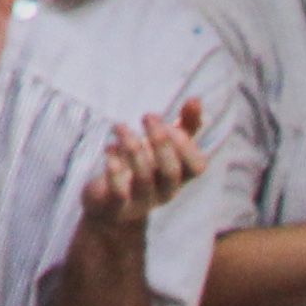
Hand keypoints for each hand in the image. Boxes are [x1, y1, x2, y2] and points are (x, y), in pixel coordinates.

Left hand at [75, 100, 208, 242]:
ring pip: (144, 178)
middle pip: (171, 171)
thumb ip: (184, 126)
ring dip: (133, 147)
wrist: (110, 207)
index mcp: (178, 176)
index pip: (197, 167)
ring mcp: (141, 201)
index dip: (187, 145)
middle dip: (161, 141)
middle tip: (147, 115)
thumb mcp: (164, 148)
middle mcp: (163, 191)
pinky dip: (114, 170)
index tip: (170, 123)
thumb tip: (196, 99)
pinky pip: (119, 194)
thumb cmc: (143, 168)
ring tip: (120, 126)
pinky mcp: (116, 206)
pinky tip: (109, 148)